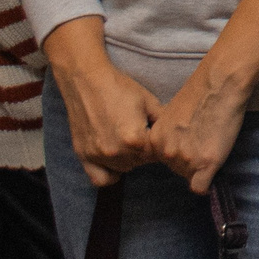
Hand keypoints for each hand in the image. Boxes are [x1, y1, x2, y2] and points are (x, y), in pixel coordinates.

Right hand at [43, 17, 162, 187]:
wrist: (86, 81)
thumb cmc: (119, 88)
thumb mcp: (149, 102)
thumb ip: (163, 122)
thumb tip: (176, 135)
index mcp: (135, 139)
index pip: (156, 154)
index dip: (159, 145)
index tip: (157, 136)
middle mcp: (115, 152)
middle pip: (140, 163)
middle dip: (145, 151)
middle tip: (142, 136)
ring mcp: (97, 155)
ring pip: (123, 169)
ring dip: (129, 160)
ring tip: (128, 142)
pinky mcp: (83, 155)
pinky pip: (99, 178)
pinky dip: (109, 173)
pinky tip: (114, 160)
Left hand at [149, 0, 258, 191]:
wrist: (220, 84)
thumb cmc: (200, 94)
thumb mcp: (171, 116)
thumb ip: (168, 135)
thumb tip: (175, 150)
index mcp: (154, 140)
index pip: (163, 161)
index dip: (179, 152)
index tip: (191, 140)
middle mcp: (166, 152)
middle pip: (177, 170)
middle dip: (191, 160)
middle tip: (205, 139)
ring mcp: (185, 159)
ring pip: (191, 177)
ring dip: (202, 166)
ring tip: (212, 141)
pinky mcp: (205, 164)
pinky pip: (201, 188)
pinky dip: (208, 181)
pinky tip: (214, 163)